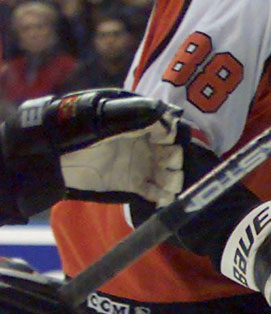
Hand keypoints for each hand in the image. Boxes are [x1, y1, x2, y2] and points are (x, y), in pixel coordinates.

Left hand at [50, 92, 183, 205]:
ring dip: (172, 180)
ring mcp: (140, 166)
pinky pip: (156, 192)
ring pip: (168, 174)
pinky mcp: (134, 185)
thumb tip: (166, 117)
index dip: (171, 135)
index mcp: (139, 124)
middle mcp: (144, 145)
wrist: (53, 156)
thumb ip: (134, 116)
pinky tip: (163, 197)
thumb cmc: (75, 131)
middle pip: (172, 153)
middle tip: (166, 165)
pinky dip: (163, 196)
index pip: (168, 128)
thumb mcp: (103, 117)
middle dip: (173, 159)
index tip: (165, 140)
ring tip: (167, 185)